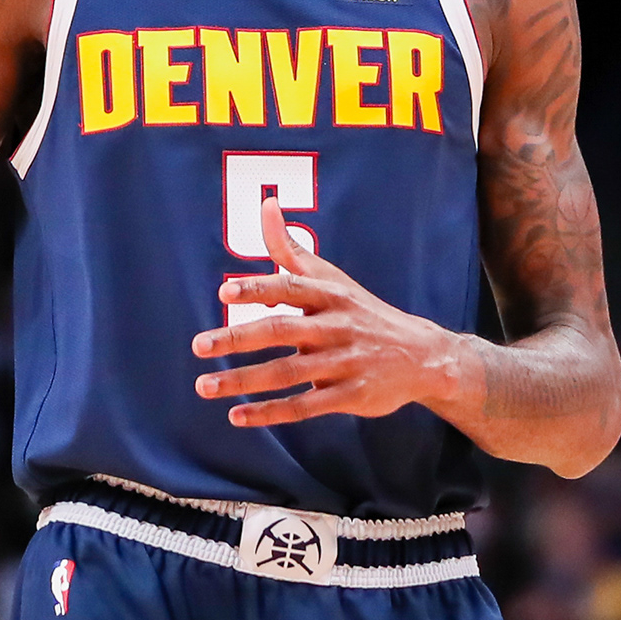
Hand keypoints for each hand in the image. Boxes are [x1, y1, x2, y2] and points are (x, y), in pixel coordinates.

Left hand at [192, 198, 467, 426]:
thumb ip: (290, 247)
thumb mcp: (330, 278)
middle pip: (281, 331)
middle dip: (237, 338)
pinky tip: (237, 416)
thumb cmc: (361, 312)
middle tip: (197, 345)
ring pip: (287, 373)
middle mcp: (335, 327)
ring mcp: (344, 363)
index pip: (289, 287)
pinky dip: (270, 413)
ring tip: (204, 386)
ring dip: (243, 381)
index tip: (224, 293)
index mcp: (328, 295)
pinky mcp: (350, 396)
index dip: (257, 289)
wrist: (423, 356)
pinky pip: (304, 407)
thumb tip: (266, 203)